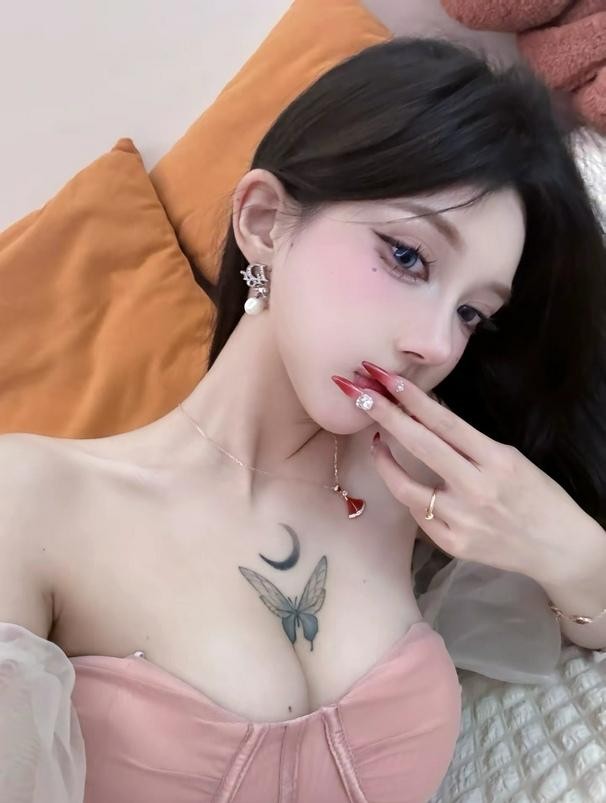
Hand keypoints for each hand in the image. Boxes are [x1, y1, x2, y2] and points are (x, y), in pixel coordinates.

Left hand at [332, 361, 597, 585]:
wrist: (556, 548)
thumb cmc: (537, 496)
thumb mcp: (511, 459)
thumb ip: (471, 442)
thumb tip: (429, 415)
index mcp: (495, 461)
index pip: (445, 423)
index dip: (413, 399)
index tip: (386, 378)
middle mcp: (475, 489)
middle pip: (420, 446)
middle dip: (385, 415)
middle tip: (358, 393)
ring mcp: (460, 520)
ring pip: (406, 487)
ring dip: (384, 460)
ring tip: (374, 440)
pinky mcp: (451, 544)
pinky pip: (418, 516)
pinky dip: (408, 495)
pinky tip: (404, 482)